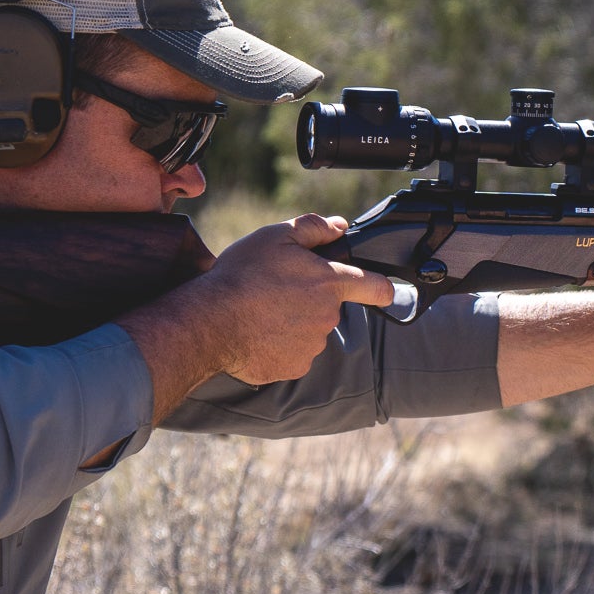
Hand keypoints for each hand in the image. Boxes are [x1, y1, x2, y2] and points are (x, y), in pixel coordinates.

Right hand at [183, 213, 394, 384]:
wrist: (211, 322)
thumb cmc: (243, 275)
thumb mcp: (276, 236)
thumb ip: (313, 228)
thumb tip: (338, 226)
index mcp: (329, 283)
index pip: (375, 286)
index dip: (381, 286)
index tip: (383, 289)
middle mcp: (328, 317)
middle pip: (328, 307)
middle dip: (309, 299)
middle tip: (276, 290)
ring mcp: (312, 346)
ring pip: (309, 331)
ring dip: (293, 323)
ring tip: (261, 312)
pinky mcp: (293, 367)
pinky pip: (292, 354)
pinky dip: (278, 345)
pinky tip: (257, 333)